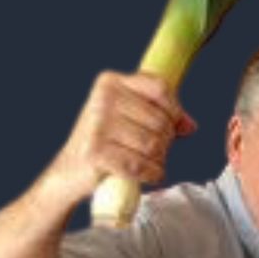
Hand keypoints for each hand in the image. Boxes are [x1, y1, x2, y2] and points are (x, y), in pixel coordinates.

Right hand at [41, 70, 196, 208]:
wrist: (68, 172)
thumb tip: (189, 126)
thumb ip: (160, 115)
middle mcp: (103, 98)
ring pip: (153, 144)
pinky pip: (139, 164)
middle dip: (165, 141)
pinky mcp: (95, 151)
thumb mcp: (129, 119)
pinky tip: (149, 175)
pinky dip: (150, 174)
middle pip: (160, 120)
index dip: (174, 110)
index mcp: (110, 82)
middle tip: (156, 152)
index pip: (160, 88)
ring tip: (150, 163)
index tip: (175, 125)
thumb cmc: (106, 142)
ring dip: (158, 160)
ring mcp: (97, 124)